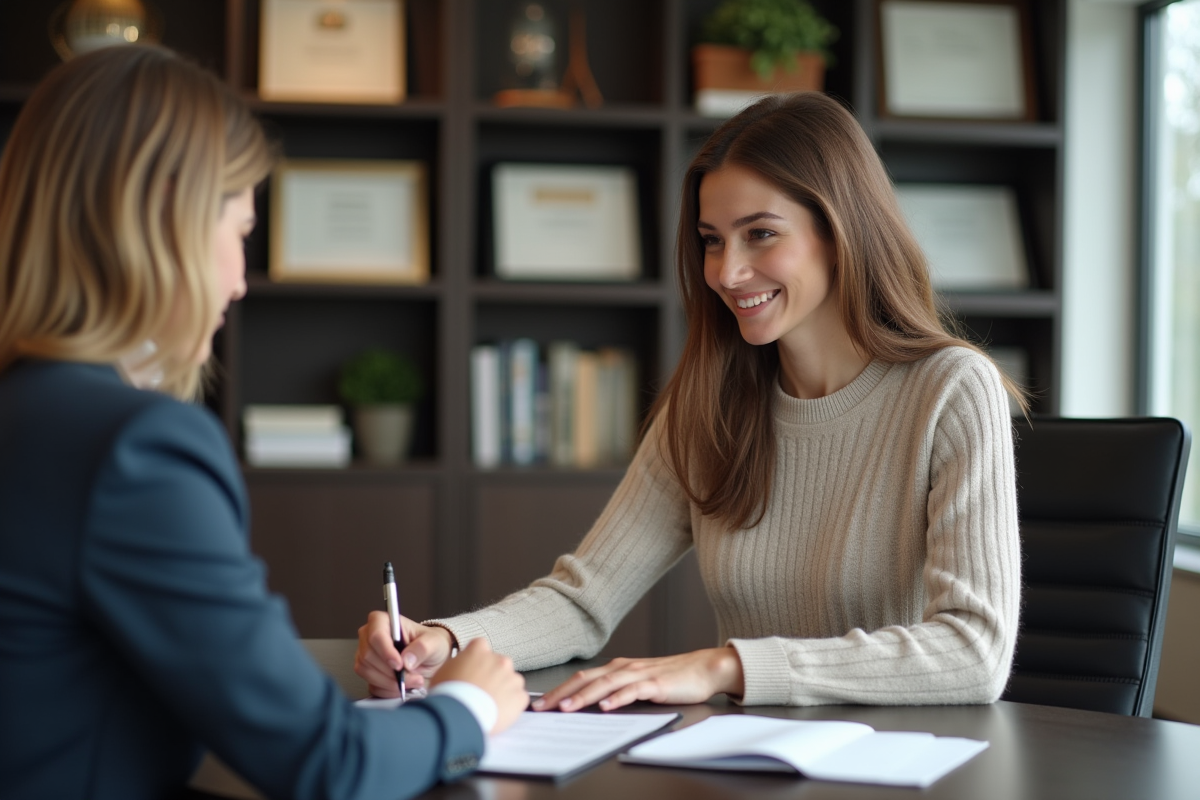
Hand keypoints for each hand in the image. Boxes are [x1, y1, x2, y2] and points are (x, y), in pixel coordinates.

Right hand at [355, 610, 455, 697]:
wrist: (431, 660)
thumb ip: (422, 648)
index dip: (386, 651)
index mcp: (383, 621)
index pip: (376, 635)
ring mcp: (366, 656)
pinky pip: (372, 685)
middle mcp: (370, 637)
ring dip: (391, 682)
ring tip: (413, 681)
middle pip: (368, 656)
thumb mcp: (434, 643)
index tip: (399, 665)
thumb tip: (406, 660)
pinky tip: (404, 686)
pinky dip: (389, 690)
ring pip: (367, 672)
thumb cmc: (430, 644)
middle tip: (414, 676)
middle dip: (391, 671)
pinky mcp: (367, 673)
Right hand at [429, 638, 527, 733]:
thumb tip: (462, 668)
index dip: (476, 659)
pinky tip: (498, 712)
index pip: (480, 647)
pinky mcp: (520, 696)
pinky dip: (511, 705)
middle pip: (499, 664)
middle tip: (481, 691)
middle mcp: (499, 660)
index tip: (473, 669)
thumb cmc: (448, 695)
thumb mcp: (445, 670)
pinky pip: (519, 698)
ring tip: (489, 704)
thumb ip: (459, 663)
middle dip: (493, 675)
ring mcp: (512, 678)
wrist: (460, 716)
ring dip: (504, 689)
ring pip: (511, 681)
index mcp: (479, 650)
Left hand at [531, 647, 744, 712]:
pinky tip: (606, 706)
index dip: (558, 689)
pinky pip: (633, 690)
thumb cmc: (671, 677)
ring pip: (605, 684)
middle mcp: (624, 668)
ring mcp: (639, 674)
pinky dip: (618, 698)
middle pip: (586, 679)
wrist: (703, 668)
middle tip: (542, 707)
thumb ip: (615, 690)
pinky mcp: (656, 683)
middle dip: (561, 693)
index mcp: (616, 668)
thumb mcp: (637, 683)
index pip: (581, 678)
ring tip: (567, 707)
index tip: (540, 703)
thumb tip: (589, 704)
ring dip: (584, 696)